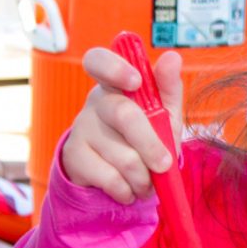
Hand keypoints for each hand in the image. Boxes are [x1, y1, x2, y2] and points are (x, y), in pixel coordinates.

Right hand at [56, 45, 182, 204]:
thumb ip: (168, 87)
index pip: (99, 61)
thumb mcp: (163, 113)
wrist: (115, 175)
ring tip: (146, 182)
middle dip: (150, 145)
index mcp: (115, 83)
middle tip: (164, 164)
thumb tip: (172, 57)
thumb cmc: (143, 136)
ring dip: (143, 177)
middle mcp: (95, 102)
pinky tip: (127, 189)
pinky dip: (127, 190)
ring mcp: (81, 128)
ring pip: (122, 155)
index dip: (115, 67)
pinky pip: (109, 177)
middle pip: (123, 115)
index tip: (136, 81)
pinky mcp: (74, 156)